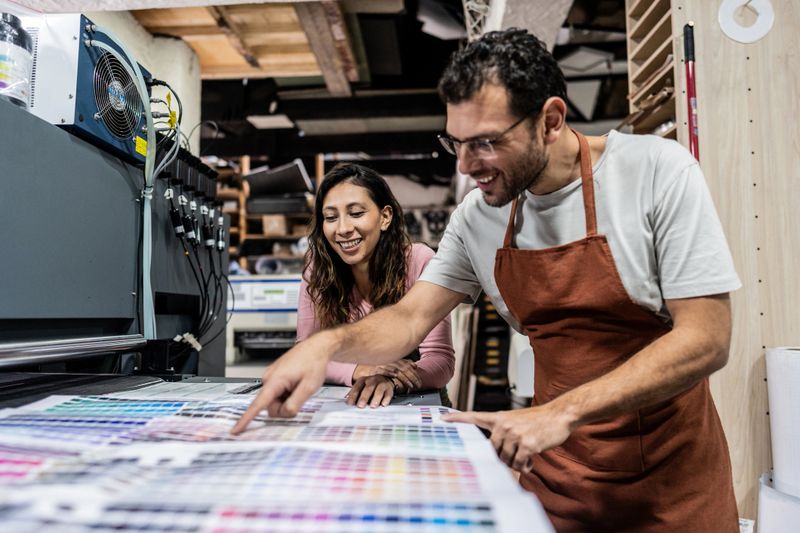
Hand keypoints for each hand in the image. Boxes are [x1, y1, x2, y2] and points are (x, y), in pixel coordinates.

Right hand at [231, 336, 328, 433]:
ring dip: (286, 401)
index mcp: (275, 380)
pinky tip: (295, 386)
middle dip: (284, 408)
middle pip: (270, 407)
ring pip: (274, 402)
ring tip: (298, 388)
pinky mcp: (274, 378)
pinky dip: (286, 395)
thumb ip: (295, 404)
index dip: (246, 419)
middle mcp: (268, 378)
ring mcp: (270, 378)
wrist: (316, 348)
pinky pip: (277, 395)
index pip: (258, 405)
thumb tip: (283, 414)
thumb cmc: (313, 363)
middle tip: (300, 396)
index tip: (235, 430)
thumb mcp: (309, 387)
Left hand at [346, 375, 396, 407]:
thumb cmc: (370, 386)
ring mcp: (382, 384)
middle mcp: (372, 380)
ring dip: (376, 398)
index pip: (357, 387)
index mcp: (363, 380)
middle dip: (364, 397)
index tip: (350, 404)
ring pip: (379, 390)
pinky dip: (386, 399)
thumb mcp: (361, 386)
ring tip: (373, 406)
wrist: (385, 379)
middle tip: (360, 406)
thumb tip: (347, 402)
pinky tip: (383, 404)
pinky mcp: (389, 389)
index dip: (353, 395)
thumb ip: (354, 393)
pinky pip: (388, 394)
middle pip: (368, 388)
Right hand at [373, 359, 421, 390]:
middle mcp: (389, 359)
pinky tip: (395, 375)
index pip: (408, 366)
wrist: (362, 364)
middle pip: (404, 368)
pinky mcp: (374, 367)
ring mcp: (382, 363)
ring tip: (410, 386)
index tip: (419, 382)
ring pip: (396, 370)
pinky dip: (389, 372)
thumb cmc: (378, 365)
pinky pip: (383, 369)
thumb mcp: (391, 362)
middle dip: (412, 377)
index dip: (414, 374)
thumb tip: (415, 365)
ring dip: (404, 378)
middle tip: (418, 386)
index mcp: (395, 358)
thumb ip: (402, 362)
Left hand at [442, 405, 573, 472]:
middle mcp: (503, 425)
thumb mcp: (516, 422)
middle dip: (505, 458)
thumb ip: (503, 435)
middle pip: (493, 452)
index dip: (457, 419)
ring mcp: (514, 434)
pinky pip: (519, 464)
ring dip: (517, 463)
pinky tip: (532, 461)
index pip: (473, 417)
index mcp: (499, 418)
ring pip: (506, 460)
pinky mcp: (526, 444)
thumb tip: (497, 458)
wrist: (559, 415)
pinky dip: (525, 466)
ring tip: (527, 455)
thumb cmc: (538, 421)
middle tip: (518, 455)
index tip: (441, 420)